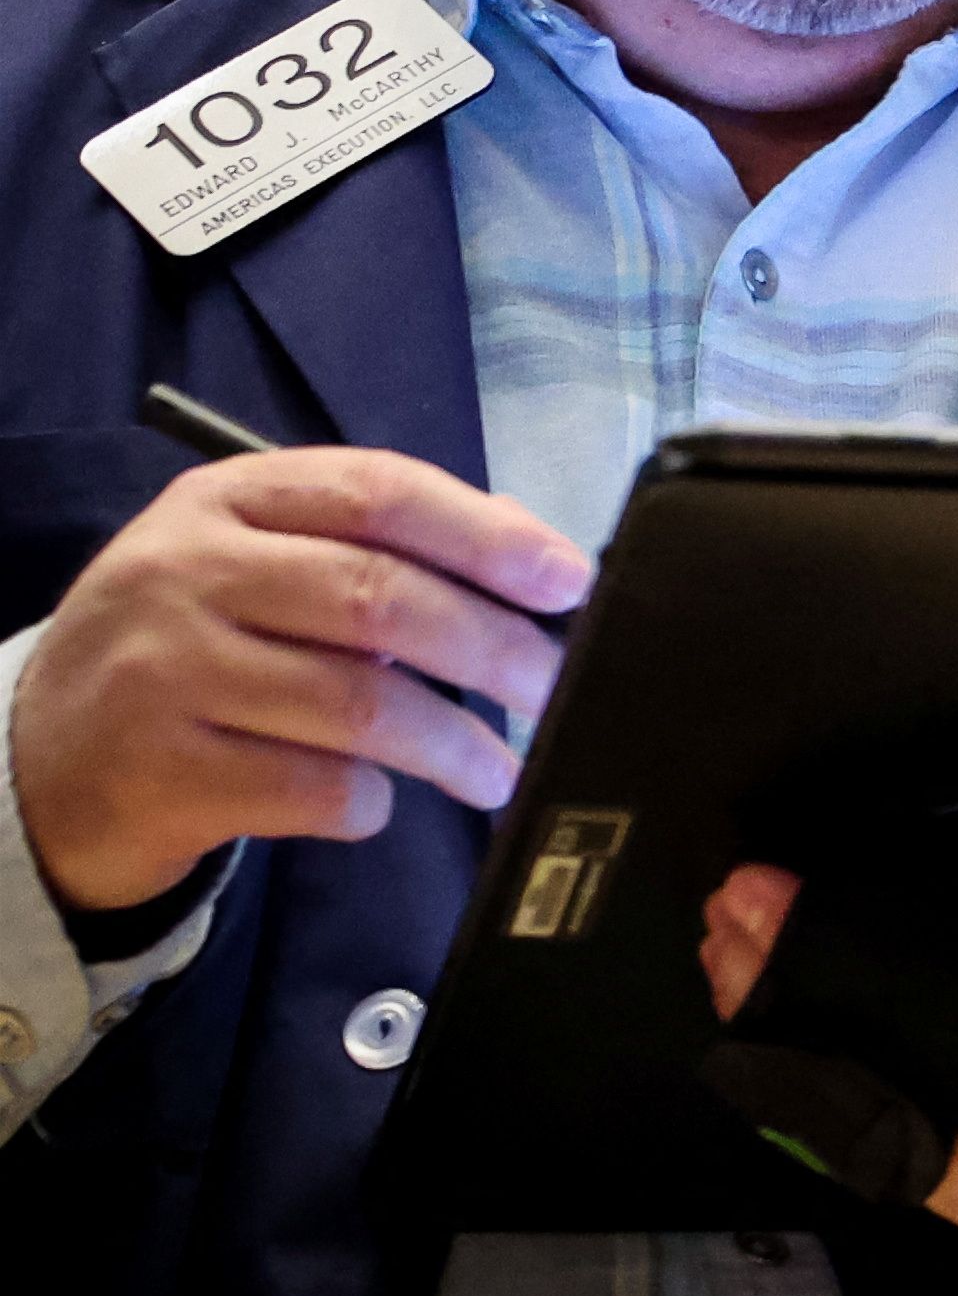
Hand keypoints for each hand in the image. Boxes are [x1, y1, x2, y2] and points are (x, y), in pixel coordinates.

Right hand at [9, 450, 591, 911]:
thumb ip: (376, 548)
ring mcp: (166, 671)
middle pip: (381, 599)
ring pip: (361, 705)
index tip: (567, 580)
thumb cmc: (188, 651)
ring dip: (456, 746)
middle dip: (495, 649)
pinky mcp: (163, 772)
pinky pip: (315, 789)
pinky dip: (372, 803)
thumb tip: (532, 552)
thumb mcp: (255, 567)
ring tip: (498, 772)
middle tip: (555, 689)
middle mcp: (186, 571)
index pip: (378, 492)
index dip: (488, 535)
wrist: (42, 761)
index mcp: (226, 500)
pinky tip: (378, 801)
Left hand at [698, 764, 957, 1272]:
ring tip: (745, 972)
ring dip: (797, 1048)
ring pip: (867, 1124)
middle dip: (783, 985)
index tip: (765, 890)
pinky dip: (841, 1108)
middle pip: (875, 1060)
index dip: (833, 941)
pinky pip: (897, 1165)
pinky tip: (808, 1050)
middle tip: (731, 917)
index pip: (942, 987)